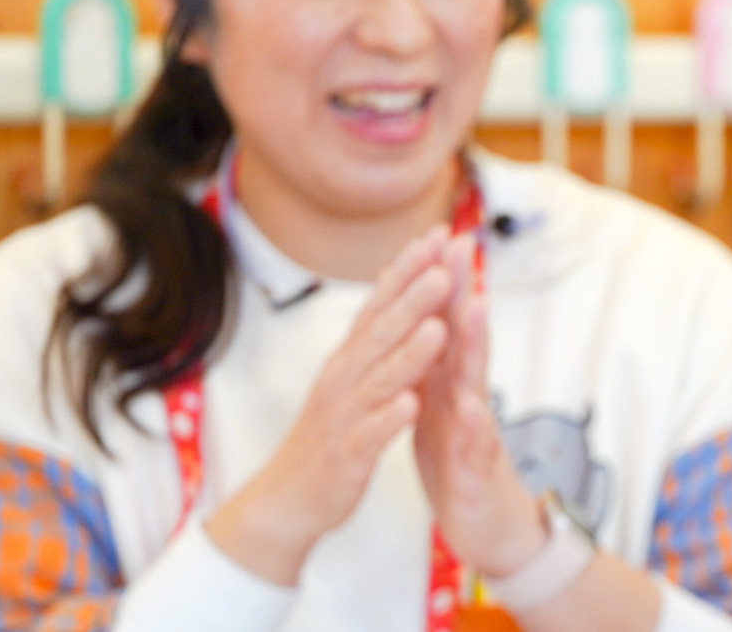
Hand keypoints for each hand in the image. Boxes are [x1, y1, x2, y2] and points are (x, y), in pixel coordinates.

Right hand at [207, 226, 454, 584]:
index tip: (435, 234)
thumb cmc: (330, 432)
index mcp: (351, 358)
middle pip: (381, 333)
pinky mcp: (348, 456)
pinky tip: (412, 406)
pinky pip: (370, 436)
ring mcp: (345, 416)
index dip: (407, 269)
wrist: (288, 498)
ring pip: (379, 380)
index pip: (380, 303)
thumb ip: (375, 333)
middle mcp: (345, 379)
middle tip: (443, 268)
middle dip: (413, 299)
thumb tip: (396, 283)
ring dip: (409, 354)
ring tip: (439, 330)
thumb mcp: (351, 375)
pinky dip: (390, 419)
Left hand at [414, 233, 546, 578]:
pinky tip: (471, 403)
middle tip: (462, 244)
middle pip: (466, 337)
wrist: (490, 528)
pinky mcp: (477, 470)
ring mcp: (477, 431)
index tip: (434, 233)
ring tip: (474, 306)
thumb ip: (437, 365)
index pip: (444, 323)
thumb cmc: (462, 466)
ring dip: (477, 343)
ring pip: (476, 381)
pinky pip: (476, 445)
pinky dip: (475, 423)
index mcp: (449, 383)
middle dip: (462, 290)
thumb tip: (426, 319)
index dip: (438, 280)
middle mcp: (468, 397)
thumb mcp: (440, 408)